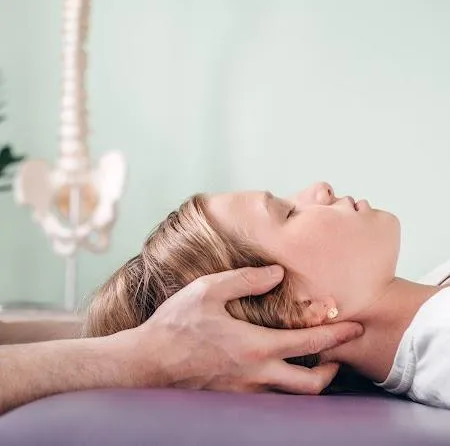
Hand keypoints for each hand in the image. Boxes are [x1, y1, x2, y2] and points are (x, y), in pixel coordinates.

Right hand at [120, 266, 363, 393]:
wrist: (147, 363)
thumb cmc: (176, 325)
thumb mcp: (207, 290)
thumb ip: (245, 279)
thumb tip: (276, 273)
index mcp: (255, 346)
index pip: (309, 343)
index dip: (337, 335)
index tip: (355, 326)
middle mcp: (256, 374)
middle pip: (311, 385)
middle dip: (333, 370)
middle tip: (340, 356)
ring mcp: (245, 391)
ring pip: (292, 394)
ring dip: (310, 379)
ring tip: (315, 362)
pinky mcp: (233, 398)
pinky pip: (270, 396)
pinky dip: (285, 384)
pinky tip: (279, 368)